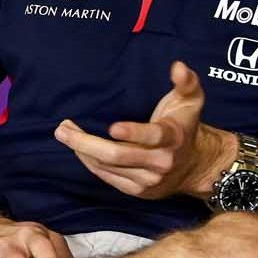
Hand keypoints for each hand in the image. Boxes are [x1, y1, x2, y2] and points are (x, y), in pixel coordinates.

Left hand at [54, 60, 229, 200]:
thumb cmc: (185, 125)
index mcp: (172, 137)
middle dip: (86, 143)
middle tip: (62, 129)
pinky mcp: (138, 191)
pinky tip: (79, 150)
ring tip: (66, 133)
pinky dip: (90, 163)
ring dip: (82, 151)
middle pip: (118, 155)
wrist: (196, 166)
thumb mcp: (191, 101)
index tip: (111, 127)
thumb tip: (178, 66)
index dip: (133, 133)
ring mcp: (149, 180)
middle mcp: (161, 162)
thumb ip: (187, 81)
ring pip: (108, 167)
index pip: (153, 136)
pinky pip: (107, 177)